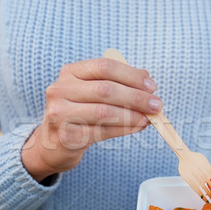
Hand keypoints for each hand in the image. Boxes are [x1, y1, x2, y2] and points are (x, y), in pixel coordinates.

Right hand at [22, 58, 161, 181]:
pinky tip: (137, 127)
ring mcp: (60, 113)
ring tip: (149, 118)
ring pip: (104, 112)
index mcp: (70, 72)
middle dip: (136, 97)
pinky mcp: (66, 136)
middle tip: (156, 105)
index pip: (104, 67)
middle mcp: (60, 89)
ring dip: (133, 115)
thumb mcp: (94, 92)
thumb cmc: (80, 112)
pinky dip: (124, 129)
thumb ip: (118, 82)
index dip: (131, 75)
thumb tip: (146, 77)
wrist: (54, 142)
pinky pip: (102, 131)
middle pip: (105, 89)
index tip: (151, 86)